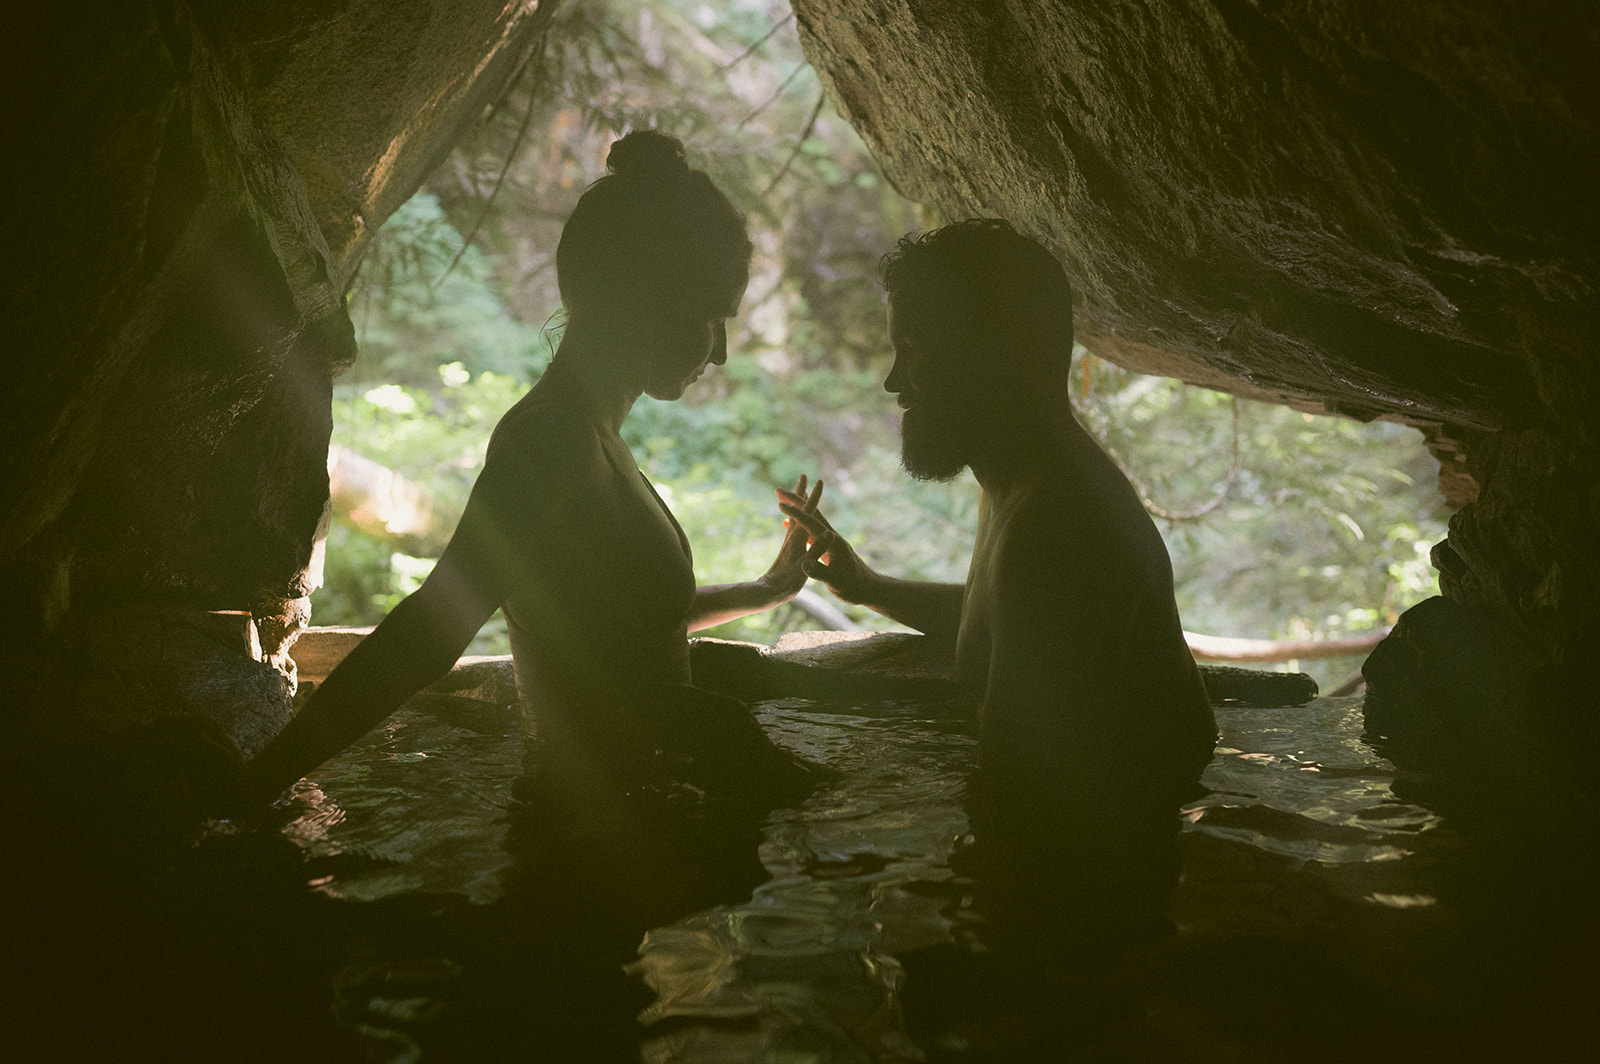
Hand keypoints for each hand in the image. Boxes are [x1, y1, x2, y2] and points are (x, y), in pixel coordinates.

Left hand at [759, 474, 823, 601]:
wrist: (767, 593)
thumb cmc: (786, 584)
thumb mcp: (804, 569)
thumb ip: (816, 551)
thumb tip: (827, 534)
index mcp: (799, 539)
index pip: (808, 513)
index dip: (814, 498)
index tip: (819, 482)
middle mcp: (793, 537)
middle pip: (798, 509)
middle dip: (801, 493)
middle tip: (803, 475)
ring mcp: (790, 543)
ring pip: (795, 517)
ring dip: (798, 504)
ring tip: (799, 493)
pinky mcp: (789, 550)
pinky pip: (793, 530)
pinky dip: (794, 520)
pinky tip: (790, 521)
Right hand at [777, 486, 875, 605]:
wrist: (868, 589)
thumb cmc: (853, 587)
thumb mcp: (835, 582)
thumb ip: (820, 572)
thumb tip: (804, 564)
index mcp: (832, 542)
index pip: (811, 523)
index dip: (796, 514)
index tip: (780, 504)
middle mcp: (831, 537)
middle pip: (811, 513)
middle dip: (795, 500)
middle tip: (778, 490)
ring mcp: (829, 540)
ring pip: (810, 519)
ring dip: (796, 508)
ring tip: (782, 498)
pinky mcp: (827, 546)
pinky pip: (809, 530)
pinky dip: (797, 523)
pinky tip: (787, 524)